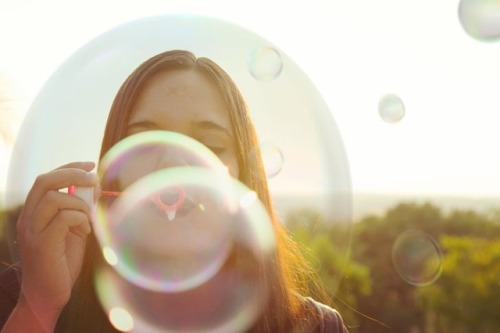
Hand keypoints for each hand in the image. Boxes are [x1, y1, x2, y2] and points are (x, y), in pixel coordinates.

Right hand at [16, 161, 96, 325]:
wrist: (48, 295)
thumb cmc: (62, 262)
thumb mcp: (74, 230)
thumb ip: (81, 209)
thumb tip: (95, 186)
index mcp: (33, 212)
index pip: (46, 178)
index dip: (68, 167)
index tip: (90, 165)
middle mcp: (28, 218)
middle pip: (44, 181)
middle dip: (72, 174)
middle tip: (94, 180)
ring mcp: (32, 231)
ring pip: (55, 198)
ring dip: (80, 204)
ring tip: (88, 221)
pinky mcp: (41, 244)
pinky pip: (64, 218)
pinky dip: (81, 220)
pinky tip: (85, 233)